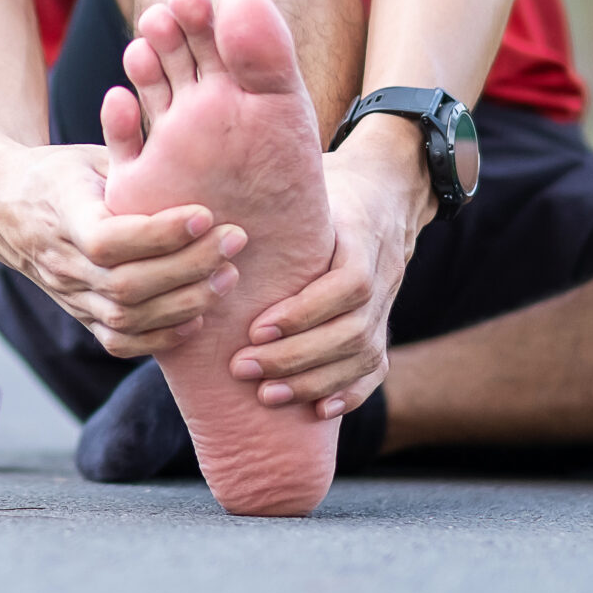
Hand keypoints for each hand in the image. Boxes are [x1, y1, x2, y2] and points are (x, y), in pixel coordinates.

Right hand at [0, 141, 244, 357]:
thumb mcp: (89, 155)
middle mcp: (60, 262)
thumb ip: (122, 145)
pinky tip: (198, 317)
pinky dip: (161, 337)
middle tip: (235, 242)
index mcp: (61, 214)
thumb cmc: (61, 174)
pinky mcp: (80, 316)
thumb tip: (142, 101)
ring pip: (126, 317)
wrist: (6, 208)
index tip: (206, 215)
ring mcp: (68, 295)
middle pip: (125, 284)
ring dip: (184, 302)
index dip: (159, 234)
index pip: (109, 239)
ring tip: (227, 276)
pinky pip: (119, 341)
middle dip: (188, 267)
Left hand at [227, 122, 430, 416]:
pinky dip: (349, 393)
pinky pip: (377, 369)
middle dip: (296, 356)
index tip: (256, 329)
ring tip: (266, 394)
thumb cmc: (327, 186)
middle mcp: (384, 273)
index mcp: (362, 237)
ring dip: (314, 380)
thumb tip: (205, 205)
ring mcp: (387, 304)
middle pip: (351, 330)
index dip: (305, 312)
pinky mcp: (384, 326)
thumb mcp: (306, 181)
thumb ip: (269, 196)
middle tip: (243, 368)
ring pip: (363, 354)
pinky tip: (316, 411)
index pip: (346, 285)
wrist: (387, 191)